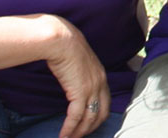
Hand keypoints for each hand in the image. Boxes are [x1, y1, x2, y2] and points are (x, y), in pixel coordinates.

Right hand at [39, 16, 110, 137]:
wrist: (62, 39)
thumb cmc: (65, 46)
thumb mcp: (79, 60)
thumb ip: (80, 71)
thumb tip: (72, 77)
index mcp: (101, 75)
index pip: (106, 101)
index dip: (99, 115)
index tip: (90, 124)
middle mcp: (100, 83)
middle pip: (101, 113)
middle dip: (92, 128)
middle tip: (81, 136)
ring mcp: (92, 88)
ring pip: (89, 118)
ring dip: (79, 132)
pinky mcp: (79, 92)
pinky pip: (76, 117)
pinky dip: (70, 128)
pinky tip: (63, 135)